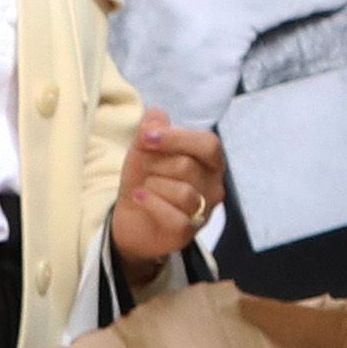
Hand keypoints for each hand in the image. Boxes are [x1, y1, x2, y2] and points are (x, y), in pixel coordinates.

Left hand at [109, 109, 223, 267]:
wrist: (132, 218)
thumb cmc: (147, 180)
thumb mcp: (144, 150)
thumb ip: (151, 129)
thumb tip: (156, 115)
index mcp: (210, 162)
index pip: (208, 144)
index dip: (177, 138)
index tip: (147, 137)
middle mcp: (213, 186)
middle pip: (187, 166)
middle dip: (156, 164)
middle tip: (145, 169)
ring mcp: (203, 212)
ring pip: (183, 192)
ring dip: (153, 185)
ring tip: (145, 187)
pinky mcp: (189, 233)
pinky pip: (175, 217)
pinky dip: (151, 204)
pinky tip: (139, 198)